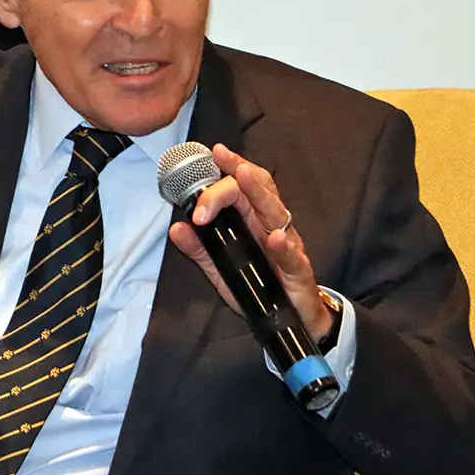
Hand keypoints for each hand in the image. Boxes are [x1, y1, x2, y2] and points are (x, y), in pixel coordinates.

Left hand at [168, 144, 332, 340]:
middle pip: (258, 191)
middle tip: (220, 160)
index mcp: (253, 221)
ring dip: (258, 194)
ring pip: (275, 213)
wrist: (290, 320)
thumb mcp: (221, 269)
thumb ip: (200, 249)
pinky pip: (290, 255)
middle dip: (238, 173)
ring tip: (243, 177)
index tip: (213, 154)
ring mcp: (287, 245)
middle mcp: (271, 226)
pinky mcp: (298, 270)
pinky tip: (273, 236)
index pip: (243, 187)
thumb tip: (176, 228)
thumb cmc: (259, 288)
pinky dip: (282, 245)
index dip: (229, 169)